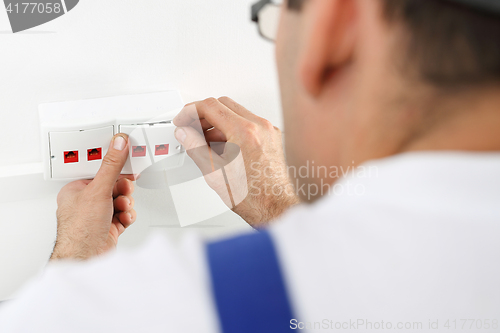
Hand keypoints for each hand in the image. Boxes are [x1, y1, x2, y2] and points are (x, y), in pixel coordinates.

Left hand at [50, 134, 136, 260]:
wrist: (86, 258)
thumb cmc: (79, 229)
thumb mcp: (98, 190)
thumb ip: (111, 166)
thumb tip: (118, 145)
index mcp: (76, 190)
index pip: (98, 171)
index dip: (113, 167)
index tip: (126, 161)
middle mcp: (85, 203)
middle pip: (113, 186)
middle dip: (123, 189)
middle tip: (125, 189)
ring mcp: (98, 216)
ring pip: (121, 201)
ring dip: (126, 204)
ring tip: (122, 208)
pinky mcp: (108, 227)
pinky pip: (124, 215)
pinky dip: (127, 216)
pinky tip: (124, 218)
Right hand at [173, 97, 298, 227]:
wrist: (273, 208)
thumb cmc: (251, 196)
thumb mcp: (214, 172)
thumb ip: (195, 147)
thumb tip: (185, 133)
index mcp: (245, 132)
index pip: (211, 106)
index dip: (190, 111)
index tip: (182, 119)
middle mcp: (260, 127)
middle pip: (224, 105)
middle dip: (203, 115)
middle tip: (190, 127)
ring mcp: (268, 131)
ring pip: (236, 113)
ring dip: (217, 122)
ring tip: (203, 141)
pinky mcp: (271, 138)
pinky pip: (248, 123)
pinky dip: (232, 129)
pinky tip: (221, 145)